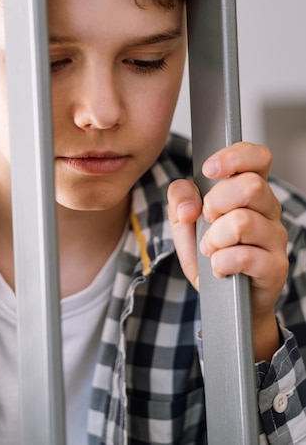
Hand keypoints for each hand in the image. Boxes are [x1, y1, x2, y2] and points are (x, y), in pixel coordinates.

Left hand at [167, 142, 287, 361]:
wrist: (221, 299)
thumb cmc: (209, 252)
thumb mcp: (184, 221)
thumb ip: (180, 198)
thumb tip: (188, 204)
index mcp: (250, 190)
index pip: (258, 157)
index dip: (234, 157)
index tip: (208, 169)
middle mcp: (268, 209)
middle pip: (251, 186)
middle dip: (216, 202)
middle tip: (207, 219)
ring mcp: (275, 237)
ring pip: (243, 221)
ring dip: (215, 238)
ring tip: (210, 248)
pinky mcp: (275, 266)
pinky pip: (245, 256)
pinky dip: (221, 262)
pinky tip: (219, 267)